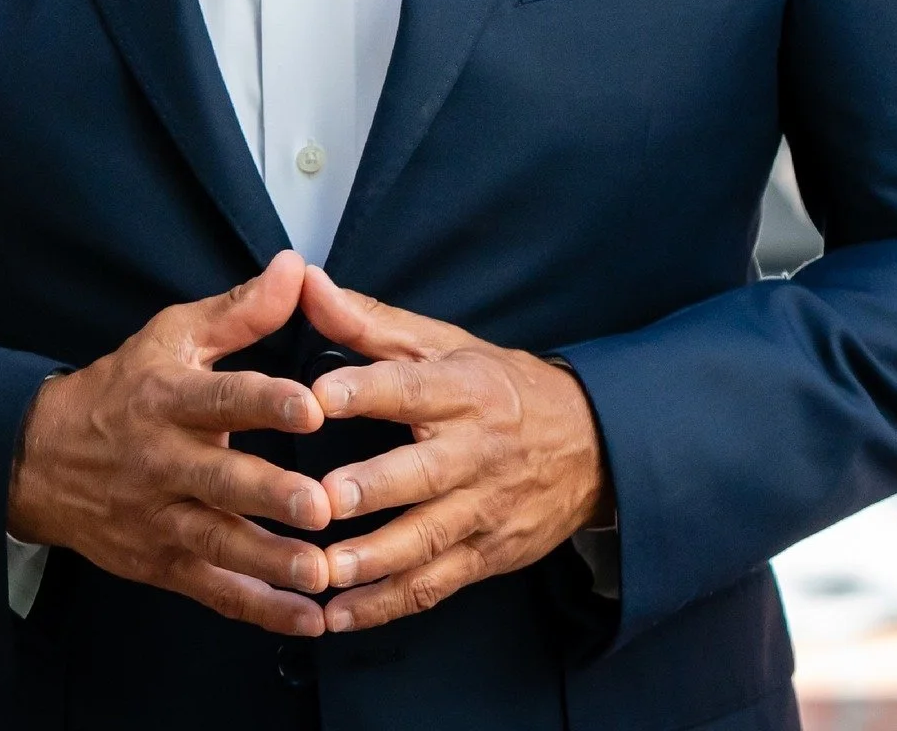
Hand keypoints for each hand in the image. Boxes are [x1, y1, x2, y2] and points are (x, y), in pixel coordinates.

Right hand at [6, 250, 336, 632]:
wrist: (42, 460)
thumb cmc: (125, 387)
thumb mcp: (172, 336)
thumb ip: (240, 311)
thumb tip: (296, 268)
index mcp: (168, 399)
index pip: (219, 398)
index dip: (265, 402)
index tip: (312, 407)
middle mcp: (163, 461)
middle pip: (219, 480)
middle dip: (270, 496)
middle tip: (321, 506)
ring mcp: (160, 518)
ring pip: (218, 544)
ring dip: (271, 563)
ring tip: (322, 574)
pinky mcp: (162, 563)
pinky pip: (214, 590)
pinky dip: (259, 609)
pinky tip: (307, 619)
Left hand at [302, 265, 612, 633]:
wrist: (591, 446)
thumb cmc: (499, 386)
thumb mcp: (443, 343)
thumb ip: (368, 320)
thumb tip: (305, 281)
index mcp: (462, 389)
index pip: (411, 386)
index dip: (366, 390)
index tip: (319, 397)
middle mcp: (474, 451)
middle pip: (421, 472)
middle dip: (372, 488)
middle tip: (320, 500)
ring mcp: (482, 509)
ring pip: (426, 539)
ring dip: (373, 560)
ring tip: (323, 571)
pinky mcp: (486, 555)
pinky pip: (433, 585)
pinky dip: (385, 605)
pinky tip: (339, 615)